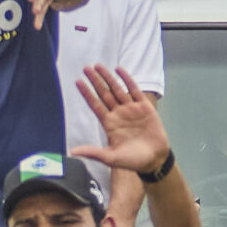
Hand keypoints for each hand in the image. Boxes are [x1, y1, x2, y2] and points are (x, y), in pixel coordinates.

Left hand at [72, 64, 171, 180]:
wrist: (154, 159)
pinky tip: (119, 70)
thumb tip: (72, 152)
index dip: (86, 93)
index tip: (78, 82)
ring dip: (108, 77)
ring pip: (117, 89)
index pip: (95, 105)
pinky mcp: (144, 107)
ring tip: (98, 66)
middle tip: (86, 68)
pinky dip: (127, 80)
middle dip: (95, 81)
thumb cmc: (132, 160)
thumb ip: (93, 152)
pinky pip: (134, 90)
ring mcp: (131, 109)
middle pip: (104, 93)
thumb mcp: (110, 157)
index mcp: (109, 124)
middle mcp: (118, 114)